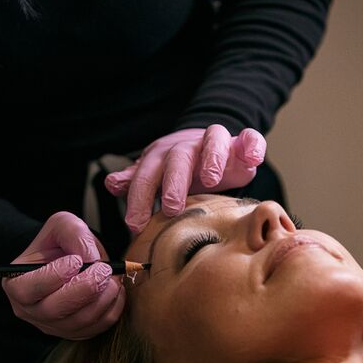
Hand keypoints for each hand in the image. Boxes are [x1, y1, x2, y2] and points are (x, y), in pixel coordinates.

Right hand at [2, 212, 125, 339]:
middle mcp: (30, 310)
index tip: (75, 260)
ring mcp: (52, 325)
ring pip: (78, 321)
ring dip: (102, 299)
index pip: (27, 289)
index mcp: (16, 283)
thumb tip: (90, 258)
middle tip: (104, 269)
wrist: (68, 261)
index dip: (53, 276)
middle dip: (84, 289)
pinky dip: (111, 309)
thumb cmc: (58, 245)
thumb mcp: (61, 225)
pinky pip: (96, 328)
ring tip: (112, 277)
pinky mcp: (74, 333)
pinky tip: (114, 290)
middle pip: (54, 310)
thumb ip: (73, 233)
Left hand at [104, 125, 266, 232]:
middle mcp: (187, 147)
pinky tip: (252, 159)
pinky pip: (249, 137)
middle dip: (174, 182)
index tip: (135, 225)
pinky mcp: (241, 143)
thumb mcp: (156, 176)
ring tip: (212, 180)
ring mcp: (215, 143)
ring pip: (213, 140)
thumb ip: (136, 182)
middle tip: (172, 208)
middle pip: (177, 158)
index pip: (145, 176)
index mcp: (161, 158)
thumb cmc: (180, 169)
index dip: (139, 198)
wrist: (212, 147)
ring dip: (212, 158)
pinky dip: (252, 145)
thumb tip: (110, 183)